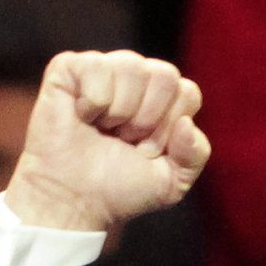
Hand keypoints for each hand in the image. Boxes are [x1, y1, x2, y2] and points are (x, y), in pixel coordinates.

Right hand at [2, 52, 209, 233]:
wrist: (73, 200)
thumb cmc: (118, 188)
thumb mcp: (172, 181)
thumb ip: (196, 154)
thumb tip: (186, 122)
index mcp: (162, 98)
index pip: (187, 92)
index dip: (168, 127)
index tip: (146, 150)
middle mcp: (135, 78)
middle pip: (165, 74)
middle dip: (147, 118)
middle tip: (123, 140)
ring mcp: (103, 70)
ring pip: (132, 66)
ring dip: (119, 110)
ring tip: (102, 129)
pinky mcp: (69, 68)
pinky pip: (97, 66)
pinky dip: (92, 101)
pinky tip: (81, 116)